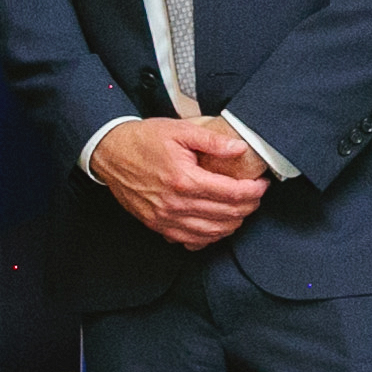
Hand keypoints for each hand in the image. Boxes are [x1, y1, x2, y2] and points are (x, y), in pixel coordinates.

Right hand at [88, 117, 269, 248]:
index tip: (261, 184)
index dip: (254, 191)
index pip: (233, 193)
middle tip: (255, 196)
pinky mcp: (157, 225)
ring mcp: (166, 218)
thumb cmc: (143, 140)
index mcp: (185, 179)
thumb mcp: (179, 130)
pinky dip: (210, 237)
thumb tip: (239, 149)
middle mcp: (176, 204)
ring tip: (241, 210)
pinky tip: (217, 226)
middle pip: (227, 215)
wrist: (110, 153)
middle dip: (249, 206)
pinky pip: (191, 240)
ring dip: (233, 223)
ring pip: (213, 232)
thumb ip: (212, 141)